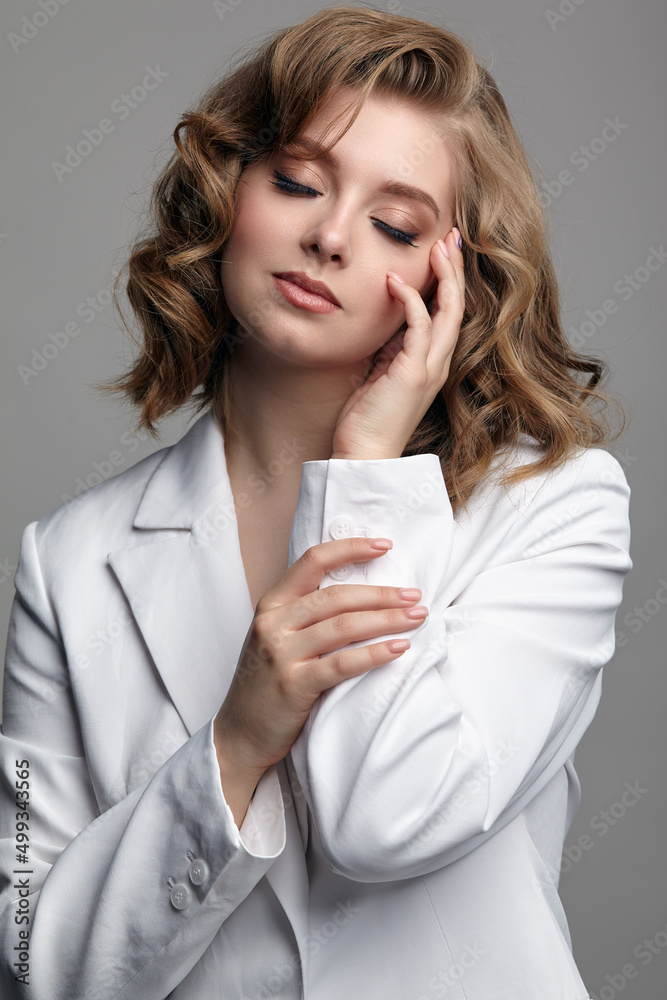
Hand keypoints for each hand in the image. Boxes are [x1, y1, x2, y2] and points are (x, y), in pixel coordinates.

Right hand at [213, 537, 428, 779]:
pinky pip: (342, 664)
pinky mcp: (293, 685)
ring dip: (387, 619)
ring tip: (416, 618)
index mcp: (271, 604)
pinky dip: (374, 654)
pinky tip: (399, 649)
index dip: (350, 548)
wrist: (239, 734)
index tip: (384, 546)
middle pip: (337, 596)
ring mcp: (281, 654)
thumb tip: (362, 594)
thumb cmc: (267, 683)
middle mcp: (274, 623)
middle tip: (415, 596)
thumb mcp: (277, 637)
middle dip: (382, 594)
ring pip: (344, 626)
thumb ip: (306, 614)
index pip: (313, 561)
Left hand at [331, 227, 464, 459]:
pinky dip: (410, 300)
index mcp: (431, 362)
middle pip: (457, 306)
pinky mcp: (413, 373)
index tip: (444, 251)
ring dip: (445, 276)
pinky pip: (419, 327)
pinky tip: (395, 281)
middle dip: (456, 269)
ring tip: (439, 246)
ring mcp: (429, 368)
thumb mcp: (380, 372)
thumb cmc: (368, 418)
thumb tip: (387, 318)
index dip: (450, 280)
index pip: (449, 313)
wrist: (365, 453)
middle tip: (452, 235)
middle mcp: (438, 363)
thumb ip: (390, 347)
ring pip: (448, 312)